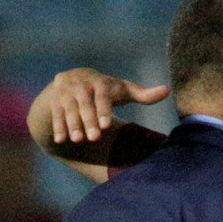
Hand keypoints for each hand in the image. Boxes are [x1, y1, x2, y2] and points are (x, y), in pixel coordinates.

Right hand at [44, 68, 168, 143]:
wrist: (73, 81)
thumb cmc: (106, 90)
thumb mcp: (123, 91)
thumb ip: (143, 94)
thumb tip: (168, 90)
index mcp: (99, 81)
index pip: (102, 96)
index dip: (103, 110)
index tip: (107, 125)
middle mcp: (80, 83)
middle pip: (84, 104)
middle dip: (89, 121)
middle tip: (95, 138)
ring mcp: (65, 91)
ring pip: (68, 109)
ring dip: (72, 125)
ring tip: (77, 140)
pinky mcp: (54, 100)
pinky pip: (55, 114)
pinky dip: (57, 126)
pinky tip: (60, 140)